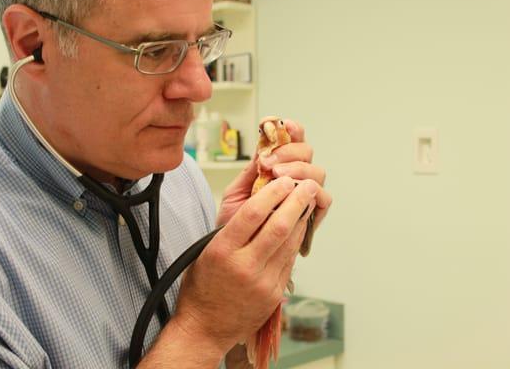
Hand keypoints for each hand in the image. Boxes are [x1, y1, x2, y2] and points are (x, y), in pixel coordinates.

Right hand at [170, 176, 319, 355]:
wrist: (204, 328)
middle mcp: (244, 266)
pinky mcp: (274, 294)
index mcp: (222, 251)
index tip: (284, 181)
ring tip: (309, 202)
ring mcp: (262, 282)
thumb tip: (256, 200)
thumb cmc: (201, 287)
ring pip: (289, 243)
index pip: (252, 214)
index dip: (272, 193)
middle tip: (308, 186)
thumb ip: (230, 227)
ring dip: (302, 219)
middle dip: (297, 202)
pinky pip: (289, 261)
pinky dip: (296, 241)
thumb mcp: (205, 250)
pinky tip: (300, 228)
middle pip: (278, 226)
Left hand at [216, 119, 331, 233]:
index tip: (283, 124)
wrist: (237, 249)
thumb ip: (249, 171)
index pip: (291, 140)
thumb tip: (263, 147)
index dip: (292, 129)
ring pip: (316, 172)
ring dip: (298, 170)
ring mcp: (305, 194)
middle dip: (289, 152)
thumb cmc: (236, 220)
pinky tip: (295, 194)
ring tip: (276, 176)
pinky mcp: (312, 213)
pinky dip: (312, 194)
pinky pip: (323, 199)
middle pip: (306, 151)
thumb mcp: (235, 193)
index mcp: (277, 165)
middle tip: (269, 163)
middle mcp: (294, 176)